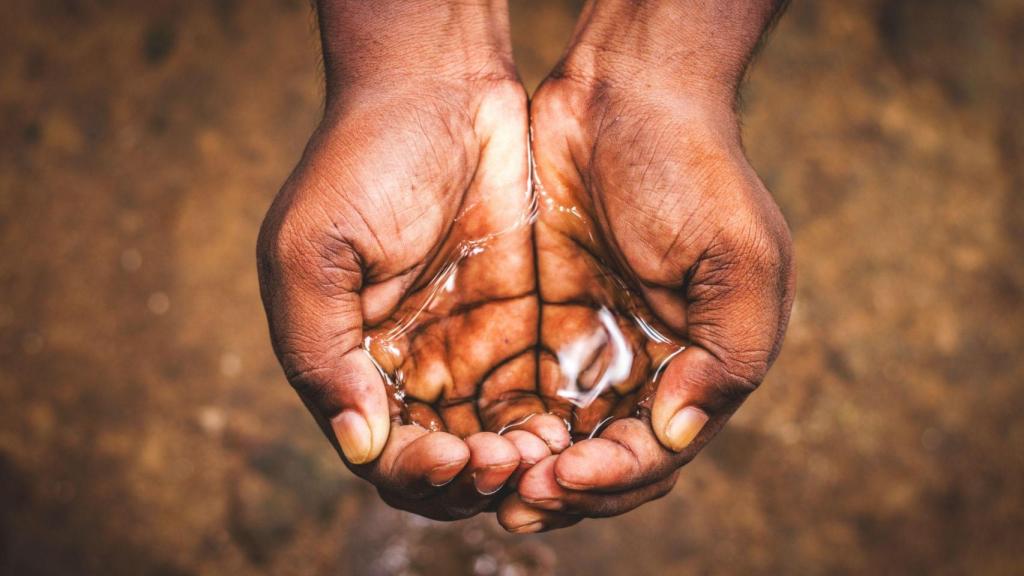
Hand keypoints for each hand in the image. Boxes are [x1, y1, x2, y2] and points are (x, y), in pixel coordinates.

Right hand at [257, 2, 568, 520]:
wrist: (442, 85)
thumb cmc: (363, 159)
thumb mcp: (311, 251)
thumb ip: (321, 353)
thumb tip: (359, 446)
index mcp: (353, 360)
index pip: (383, 454)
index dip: (416, 474)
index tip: (452, 458)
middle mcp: (412, 365)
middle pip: (444, 462)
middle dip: (473, 480)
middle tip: (505, 463)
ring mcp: (470, 344)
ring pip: (496, 440)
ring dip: (517, 464)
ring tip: (542, 452)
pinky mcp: (523, 320)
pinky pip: (539, 393)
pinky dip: (551, 423)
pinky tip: (568, 424)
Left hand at [499, 0, 794, 531]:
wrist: (623, 93)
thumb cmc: (694, 170)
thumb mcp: (740, 259)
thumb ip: (726, 356)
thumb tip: (673, 437)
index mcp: (697, 367)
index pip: (655, 453)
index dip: (615, 478)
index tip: (567, 476)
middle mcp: (641, 369)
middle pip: (601, 460)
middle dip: (564, 489)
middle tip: (517, 500)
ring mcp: (588, 345)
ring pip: (555, 435)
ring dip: (524, 467)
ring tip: (488, 478)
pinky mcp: (539, 319)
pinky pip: (515, 386)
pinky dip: (498, 419)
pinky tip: (469, 433)